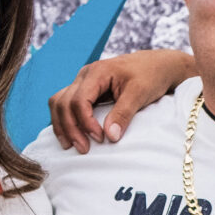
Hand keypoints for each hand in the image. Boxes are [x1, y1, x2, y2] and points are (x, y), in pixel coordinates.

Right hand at [47, 49, 195, 151]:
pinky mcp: (84, 90)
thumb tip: (110, 137)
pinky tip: (71, 135)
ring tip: (70, 145)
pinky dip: (64, 120)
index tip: (100, 138)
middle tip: (83, 149)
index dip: (85, 122)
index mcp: (97, 72)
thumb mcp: (140, 93)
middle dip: (70, 128)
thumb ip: (123, 114)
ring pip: (58, 102)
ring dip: (61, 125)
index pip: (79, 100)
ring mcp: (82, 82)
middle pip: (63, 102)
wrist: (156, 65)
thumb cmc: (149, 75)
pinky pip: (65, 104)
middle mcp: (84, 75)